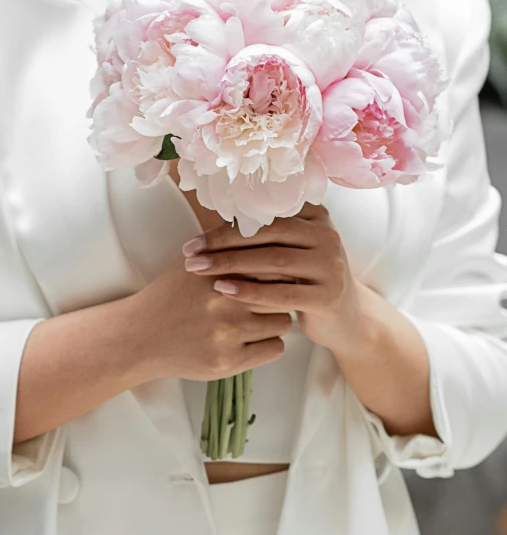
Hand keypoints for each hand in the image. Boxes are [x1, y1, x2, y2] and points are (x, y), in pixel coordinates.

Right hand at [127, 252, 292, 384]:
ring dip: (274, 321)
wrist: (142, 337)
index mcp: (218, 271)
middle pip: (282, 291)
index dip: (276, 269)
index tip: (272, 275)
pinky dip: (268, 343)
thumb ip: (225, 247)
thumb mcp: (192, 262)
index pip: (272, 264)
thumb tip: (265, 232)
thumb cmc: (171, 296)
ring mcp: (229, 333)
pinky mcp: (230, 362)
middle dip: (278, 294)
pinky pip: (276, 348)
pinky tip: (251, 339)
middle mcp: (226, 301)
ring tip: (257, 320)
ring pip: (284, 322)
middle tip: (267, 298)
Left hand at [182, 203, 362, 350]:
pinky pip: (282, 293)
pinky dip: (250, 291)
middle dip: (224, 243)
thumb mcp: (291, 253)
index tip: (195, 239)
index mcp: (316, 217)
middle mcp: (327, 236)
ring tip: (199, 270)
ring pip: (274, 261)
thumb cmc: (304, 282)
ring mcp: (330, 266)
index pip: (266, 215)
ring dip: (232, 264)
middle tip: (191, 253)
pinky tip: (224, 290)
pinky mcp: (328, 296)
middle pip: (268, 234)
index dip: (227, 225)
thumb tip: (214, 221)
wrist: (344, 319)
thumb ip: (265, 236)